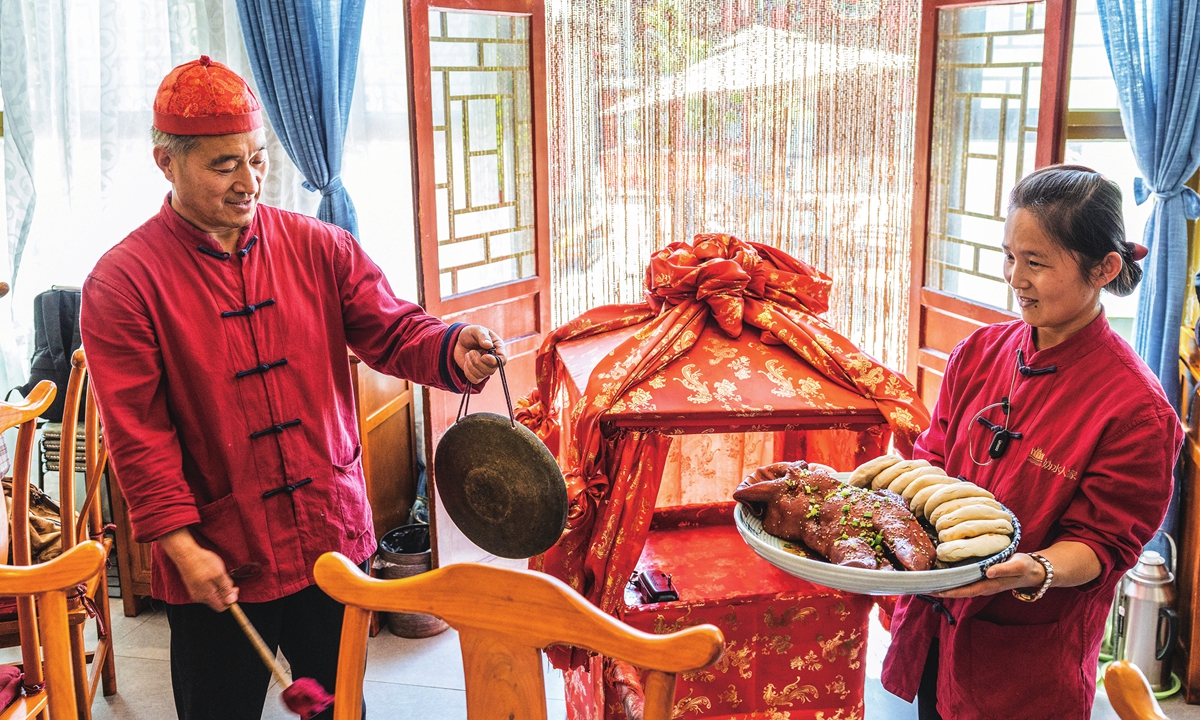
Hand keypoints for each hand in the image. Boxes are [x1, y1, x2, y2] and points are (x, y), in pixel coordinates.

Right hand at [157, 528, 237, 610]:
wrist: (185, 553)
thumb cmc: (201, 562)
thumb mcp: (219, 575)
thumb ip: (225, 589)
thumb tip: (231, 601)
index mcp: (206, 596)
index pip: (222, 607)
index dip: (231, 600)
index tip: (234, 588)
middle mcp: (199, 597)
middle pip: (218, 600)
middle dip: (225, 591)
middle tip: (227, 577)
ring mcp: (195, 591)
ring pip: (213, 593)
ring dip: (219, 585)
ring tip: (218, 573)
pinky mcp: (194, 585)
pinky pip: (207, 588)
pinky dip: (213, 582)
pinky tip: (212, 573)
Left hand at [453, 325, 505, 384]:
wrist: (460, 341)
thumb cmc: (471, 334)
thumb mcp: (476, 330)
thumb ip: (483, 336)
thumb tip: (489, 345)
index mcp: (498, 348)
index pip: (503, 360)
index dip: (494, 361)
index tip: (484, 356)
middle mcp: (494, 360)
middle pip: (491, 370)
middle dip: (478, 361)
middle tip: (471, 351)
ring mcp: (486, 368)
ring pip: (481, 375)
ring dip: (471, 364)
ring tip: (468, 354)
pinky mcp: (477, 374)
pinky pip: (474, 379)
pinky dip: (467, 371)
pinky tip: (466, 361)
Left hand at [931, 553, 1046, 598]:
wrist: (1034, 571)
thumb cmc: (1026, 567)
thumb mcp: (1018, 565)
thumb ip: (1004, 569)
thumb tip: (989, 572)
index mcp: (989, 585)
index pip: (964, 591)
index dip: (949, 591)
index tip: (933, 590)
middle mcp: (982, 587)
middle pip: (957, 591)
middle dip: (940, 590)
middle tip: (920, 585)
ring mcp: (982, 583)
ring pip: (959, 586)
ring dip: (943, 585)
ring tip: (925, 581)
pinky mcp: (982, 578)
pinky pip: (964, 581)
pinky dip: (952, 579)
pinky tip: (942, 574)